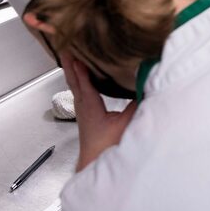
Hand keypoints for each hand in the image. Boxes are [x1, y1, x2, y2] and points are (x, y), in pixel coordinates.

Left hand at [60, 53, 136, 171]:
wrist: (95, 162)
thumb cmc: (107, 146)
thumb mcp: (126, 124)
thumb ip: (135, 104)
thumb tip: (145, 87)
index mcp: (90, 107)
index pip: (84, 83)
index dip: (81, 69)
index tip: (76, 54)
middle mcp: (83, 107)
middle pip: (74, 81)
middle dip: (70, 64)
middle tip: (64, 48)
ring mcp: (82, 110)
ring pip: (74, 85)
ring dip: (72, 70)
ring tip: (70, 57)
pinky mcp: (85, 113)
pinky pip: (78, 91)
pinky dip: (77, 80)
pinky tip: (80, 78)